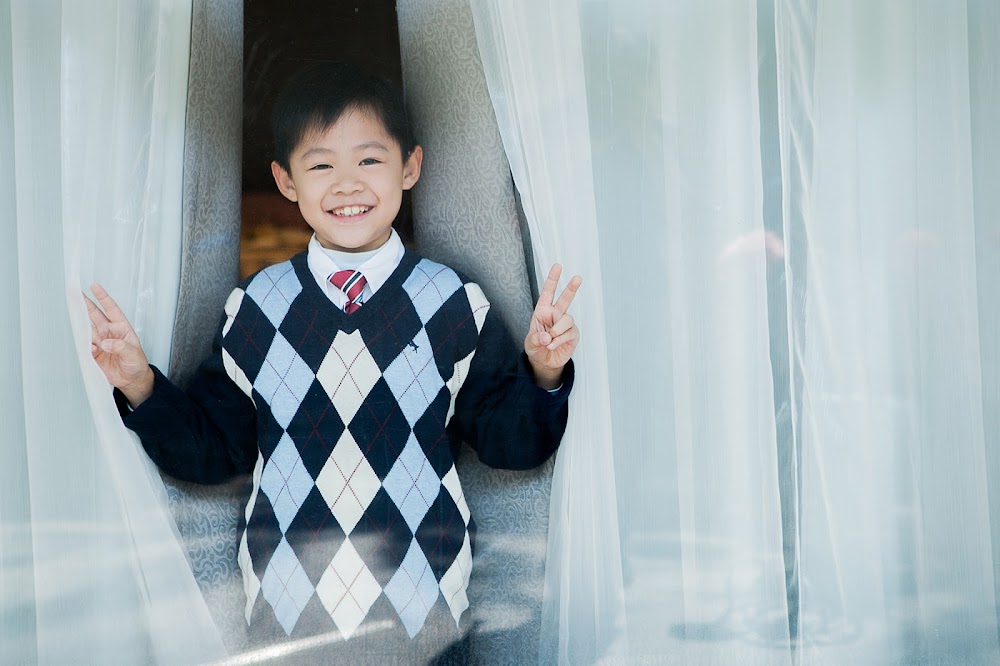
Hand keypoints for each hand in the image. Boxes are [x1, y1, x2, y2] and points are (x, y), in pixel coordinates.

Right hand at [84, 283, 153, 406]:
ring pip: (86, 329)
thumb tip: (106, 343)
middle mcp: (108, 332)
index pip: (111, 309)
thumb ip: (121, 347)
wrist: (132, 380)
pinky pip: (85, 347)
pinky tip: (92, 350)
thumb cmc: (136, 363)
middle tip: (73, 293)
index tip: (94, 286)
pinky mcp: (93, 354)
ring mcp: (99, 342)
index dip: (102, 297)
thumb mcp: (134, 354)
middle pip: (93, 315)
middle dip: (84, 304)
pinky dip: (85, 347)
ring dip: (80, 324)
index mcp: (120, 327)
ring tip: (74, 317)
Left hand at [524, 264, 582, 389]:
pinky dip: (558, 341)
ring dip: (556, 331)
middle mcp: (556, 315)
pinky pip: (568, 334)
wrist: (544, 362)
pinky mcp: (572, 334)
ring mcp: (565, 324)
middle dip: (571, 288)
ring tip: (548, 340)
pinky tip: (551, 346)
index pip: (548, 292)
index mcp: (543, 311)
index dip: (552, 279)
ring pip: (567, 319)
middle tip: (578, 278)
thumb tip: (547, 337)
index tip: (558, 266)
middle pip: (565, 298)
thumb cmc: (536, 347)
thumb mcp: (529, 343)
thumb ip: (536, 339)